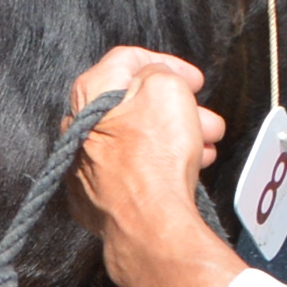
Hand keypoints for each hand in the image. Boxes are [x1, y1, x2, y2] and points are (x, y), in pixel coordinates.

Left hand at [60, 47, 223, 247]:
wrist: (148, 225)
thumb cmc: (153, 159)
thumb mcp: (167, 89)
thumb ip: (160, 73)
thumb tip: (157, 78)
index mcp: (89, 95)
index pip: (127, 61)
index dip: (167, 63)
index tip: (192, 79)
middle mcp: (79, 129)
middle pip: (135, 104)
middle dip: (178, 107)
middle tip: (205, 116)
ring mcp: (85, 167)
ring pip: (138, 139)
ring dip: (176, 137)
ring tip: (206, 147)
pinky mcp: (97, 198)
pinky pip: (131, 171)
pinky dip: (158, 166)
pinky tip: (185, 170)